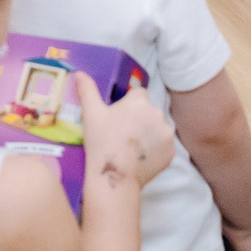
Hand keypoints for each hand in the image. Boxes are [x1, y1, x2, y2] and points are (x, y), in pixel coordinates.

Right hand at [77, 72, 174, 191]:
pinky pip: (164, 145)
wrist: (115, 176)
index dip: (129, 104)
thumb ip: (87, 90)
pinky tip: (141, 158)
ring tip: (132, 148)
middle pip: (149, 111)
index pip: (139, 94)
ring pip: (158, 128)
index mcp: (140, 101)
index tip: (119, 118)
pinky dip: (156, 149)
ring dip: (149, 133)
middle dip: (140, 119)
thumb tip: (79, 73)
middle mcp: (158, 113)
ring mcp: (167, 133)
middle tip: (122, 135)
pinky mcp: (172, 152)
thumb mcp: (91, 114)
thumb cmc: (102, 142)